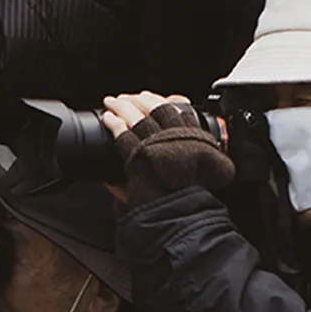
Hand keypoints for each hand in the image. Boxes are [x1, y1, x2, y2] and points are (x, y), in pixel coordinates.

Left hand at [100, 91, 233, 205]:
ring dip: (124, 107)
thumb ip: (188, 152)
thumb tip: (174, 145)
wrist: (183, 215)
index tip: (150, 96)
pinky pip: (124, 135)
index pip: (177, 108)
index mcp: (194, 138)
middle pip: (155, 108)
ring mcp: (156, 145)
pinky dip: (115, 124)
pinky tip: (108, 119)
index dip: (161, 100)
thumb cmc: (193, 197)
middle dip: (139, 100)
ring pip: (137, 118)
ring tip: (113, 102)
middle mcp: (175, 137)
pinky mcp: (140, 157)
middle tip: (128, 96)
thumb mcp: (202, 171)